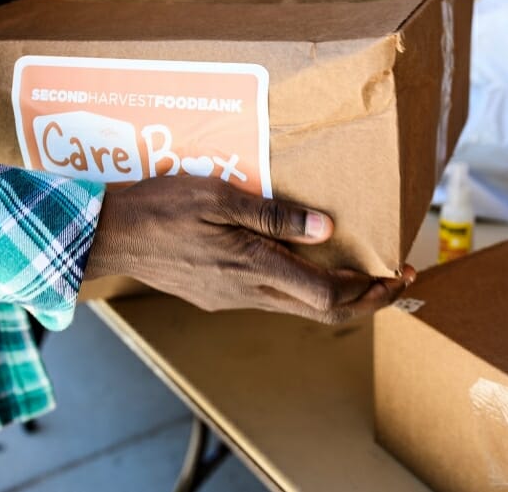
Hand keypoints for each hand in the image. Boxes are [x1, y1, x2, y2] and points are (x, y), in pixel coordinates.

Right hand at [85, 176, 415, 324]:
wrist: (110, 237)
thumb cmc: (161, 207)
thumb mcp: (220, 196)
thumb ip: (274, 215)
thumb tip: (327, 229)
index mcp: (253, 267)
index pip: (329, 297)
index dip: (371, 291)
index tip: (396, 273)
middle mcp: (248, 293)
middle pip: (324, 311)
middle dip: (367, 298)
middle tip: (395, 277)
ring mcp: (232, 300)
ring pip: (299, 307)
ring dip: (337, 294)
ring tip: (361, 268)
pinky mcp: (218, 297)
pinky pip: (273, 299)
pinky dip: (304, 288)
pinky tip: (307, 264)